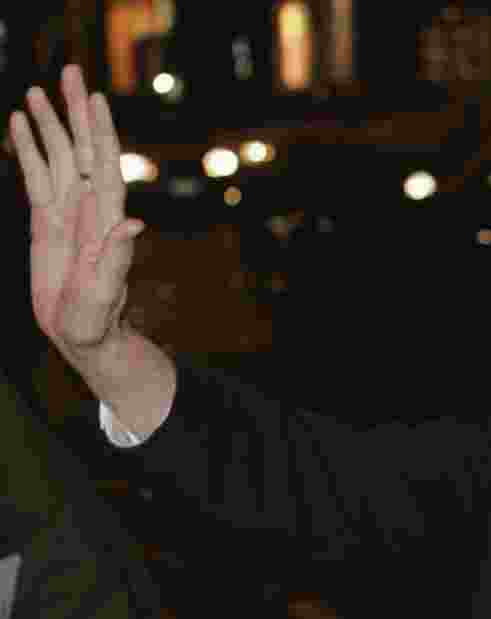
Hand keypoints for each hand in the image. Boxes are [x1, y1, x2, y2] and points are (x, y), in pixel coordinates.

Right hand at [9, 64, 143, 352]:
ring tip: (36, 92)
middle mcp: (90, 209)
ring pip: (59, 157)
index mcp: (107, 220)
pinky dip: (29, 150)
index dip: (103, 132)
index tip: (97, 98)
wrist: (81, 335)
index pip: (107, 165)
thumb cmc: (98, 320)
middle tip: (71, 72)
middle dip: (77, 113)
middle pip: (84, 150)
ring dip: (49, 125)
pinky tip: (19, 125)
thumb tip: (133, 223)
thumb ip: (117, 258)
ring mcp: (68, 212)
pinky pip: (37, 177)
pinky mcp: (47, 221)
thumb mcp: (105, 292)